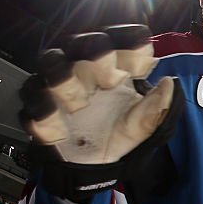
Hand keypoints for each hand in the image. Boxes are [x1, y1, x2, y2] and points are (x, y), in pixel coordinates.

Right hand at [19, 25, 182, 202]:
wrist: (96, 165)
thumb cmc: (119, 131)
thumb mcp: (143, 125)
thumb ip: (156, 108)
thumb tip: (169, 85)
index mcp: (114, 65)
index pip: (120, 38)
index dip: (131, 42)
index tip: (145, 64)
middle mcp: (83, 67)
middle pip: (82, 43)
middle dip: (97, 54)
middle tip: (113, 79)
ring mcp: (58, 87)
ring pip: (51, 63)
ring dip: (65, 78)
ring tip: (80, 104)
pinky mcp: (39, 111)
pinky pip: (33, 105)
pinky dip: (43, 114)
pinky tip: (58, 128)